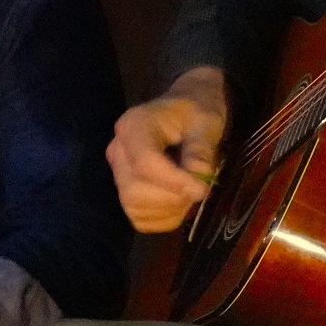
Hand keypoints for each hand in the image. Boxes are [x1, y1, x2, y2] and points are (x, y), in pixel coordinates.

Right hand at [110, 68, 231, 233]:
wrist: (187, 108)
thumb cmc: (197, 110)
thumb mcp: (207, 122)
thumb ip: (200, 151)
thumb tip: (198, 181)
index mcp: (134, 126)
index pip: (144, 163)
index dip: (173, 182)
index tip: (202, 188)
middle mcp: (118, 150)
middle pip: (134, 190)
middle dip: (172, 198)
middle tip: (200, 188)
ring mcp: (118, 172)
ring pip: (134, 207)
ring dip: (169, 209)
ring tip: (191, 192)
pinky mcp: (125, 189)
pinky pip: (139, 217)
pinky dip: (163, 218)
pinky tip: (180, 202)